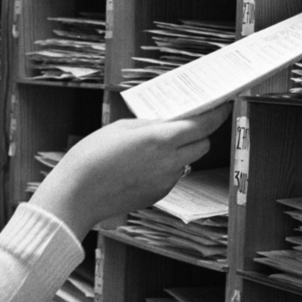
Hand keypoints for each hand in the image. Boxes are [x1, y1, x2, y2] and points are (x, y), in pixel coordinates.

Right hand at [29, 104, 229, 236]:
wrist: (77, 195)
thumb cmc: (92, 157)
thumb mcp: (121, 128)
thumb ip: (150, 125)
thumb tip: (168, 125)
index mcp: (160, 139)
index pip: (203, 125)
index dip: (218, 114)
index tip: (224, 106)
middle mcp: (169, 162)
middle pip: (203, 144)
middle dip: (199, 133)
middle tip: (186, 124)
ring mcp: (166, 181)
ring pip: (188, 161)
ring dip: (181, 151)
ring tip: (154, 146)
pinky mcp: (158, 195)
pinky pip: (172, 176)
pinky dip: (166, 167)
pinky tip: (141, 165)